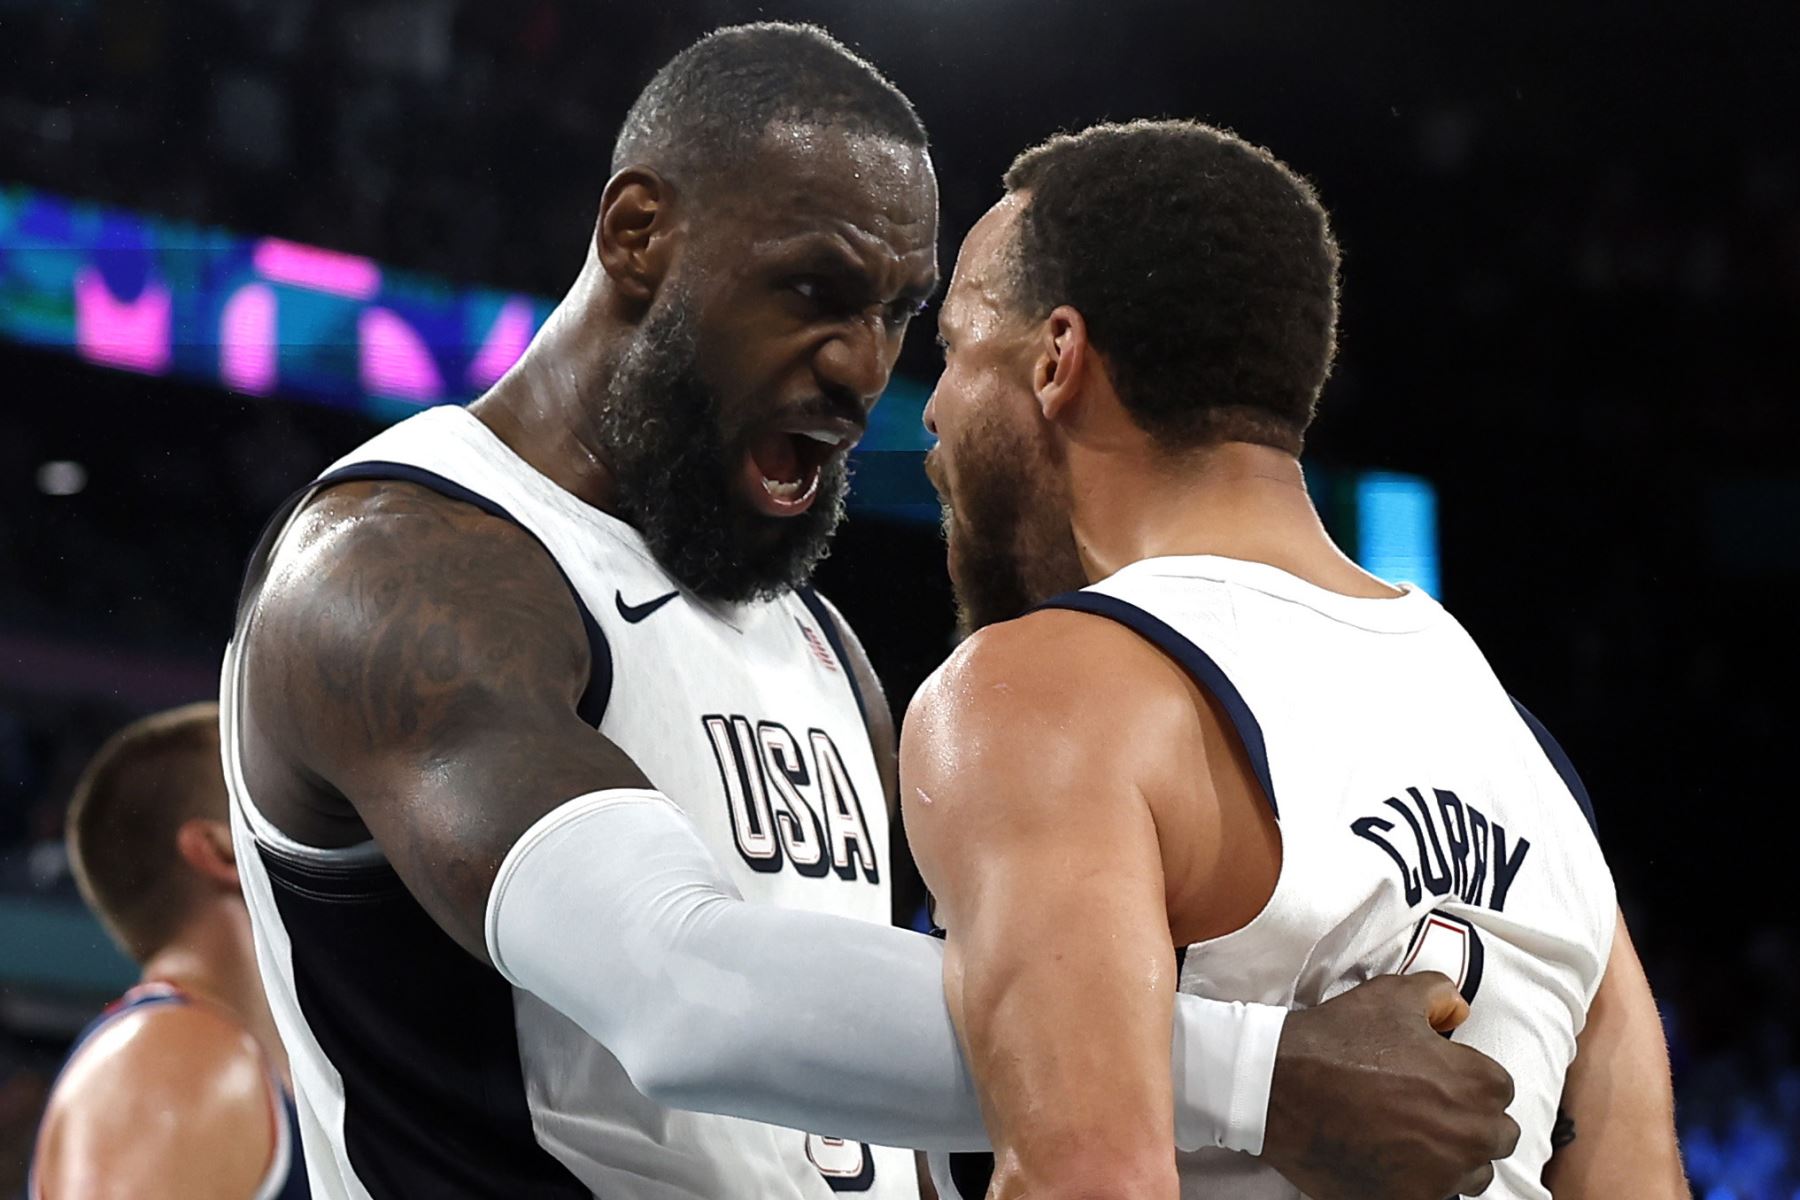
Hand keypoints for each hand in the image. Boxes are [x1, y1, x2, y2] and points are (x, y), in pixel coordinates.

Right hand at [1260, 973, 1518, 1199]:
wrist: (1277, 1086)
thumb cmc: (1337, 1039)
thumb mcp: (1390, 995)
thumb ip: (1439, 993)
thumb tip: (1458, 1008)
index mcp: (1477, 1084)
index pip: (1501, 1090)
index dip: (1468, 1079)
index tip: (1440, 1077)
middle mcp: (1470, 1135)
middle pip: (1496, 1137)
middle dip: (1470, 1122)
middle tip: (1428, 1108)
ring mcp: (1441, 1176)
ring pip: (1471, 1175)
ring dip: (1453, 1158)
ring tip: (1414, 1138)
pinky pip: (1433, 1196)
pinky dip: (1419, 1181)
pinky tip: (1392, 1159)